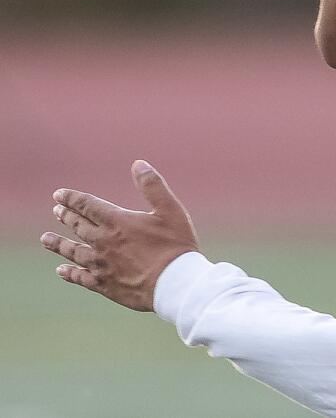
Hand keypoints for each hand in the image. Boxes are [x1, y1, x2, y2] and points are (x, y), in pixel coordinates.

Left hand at [40, 160, 199, 311]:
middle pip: (78, 226)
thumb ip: (152, 186)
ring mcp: (101, 264)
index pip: (87, 206)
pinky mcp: (104, 284)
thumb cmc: (175, 245)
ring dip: (59, 243)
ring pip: (73, 251)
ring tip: (46, 239)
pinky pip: (81, 277)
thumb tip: (138, 164)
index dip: (72, 198)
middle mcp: (103, 242)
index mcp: (117, 222)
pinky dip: (69, 273)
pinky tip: (61, 270)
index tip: (58, 195)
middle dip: (66, 217)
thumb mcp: (170, 209)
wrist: (174, 283)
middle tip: (56, 211)